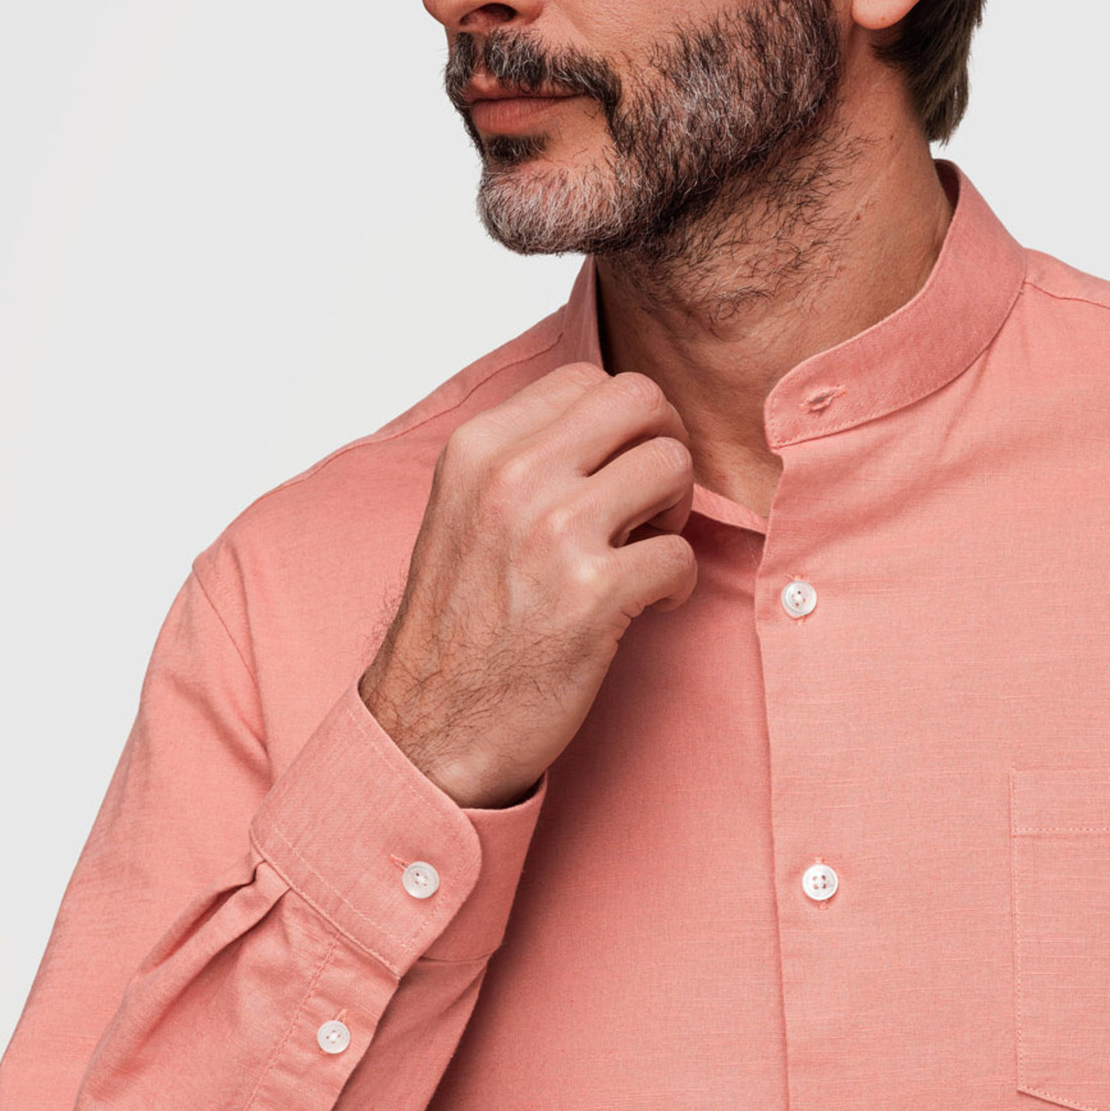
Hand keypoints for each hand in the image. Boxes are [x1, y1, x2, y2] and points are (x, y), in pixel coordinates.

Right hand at [359, 361, 697, 807]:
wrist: (428, 731)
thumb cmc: (457, 628)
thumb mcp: (462, 511)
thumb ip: (521, 457)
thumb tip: (605, 424)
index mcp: (478, 448)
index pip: (587, 379)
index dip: (621, 424)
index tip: (614, 472)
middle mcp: (512, 477)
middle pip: (641, 402)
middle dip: (662, 446)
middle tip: (648, 503)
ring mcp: (554, 533)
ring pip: (673, 465)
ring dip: (676, 511)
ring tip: (645, 553)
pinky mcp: (593, 595)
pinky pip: (681, 553)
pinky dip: (678, 583)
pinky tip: (646, 606)